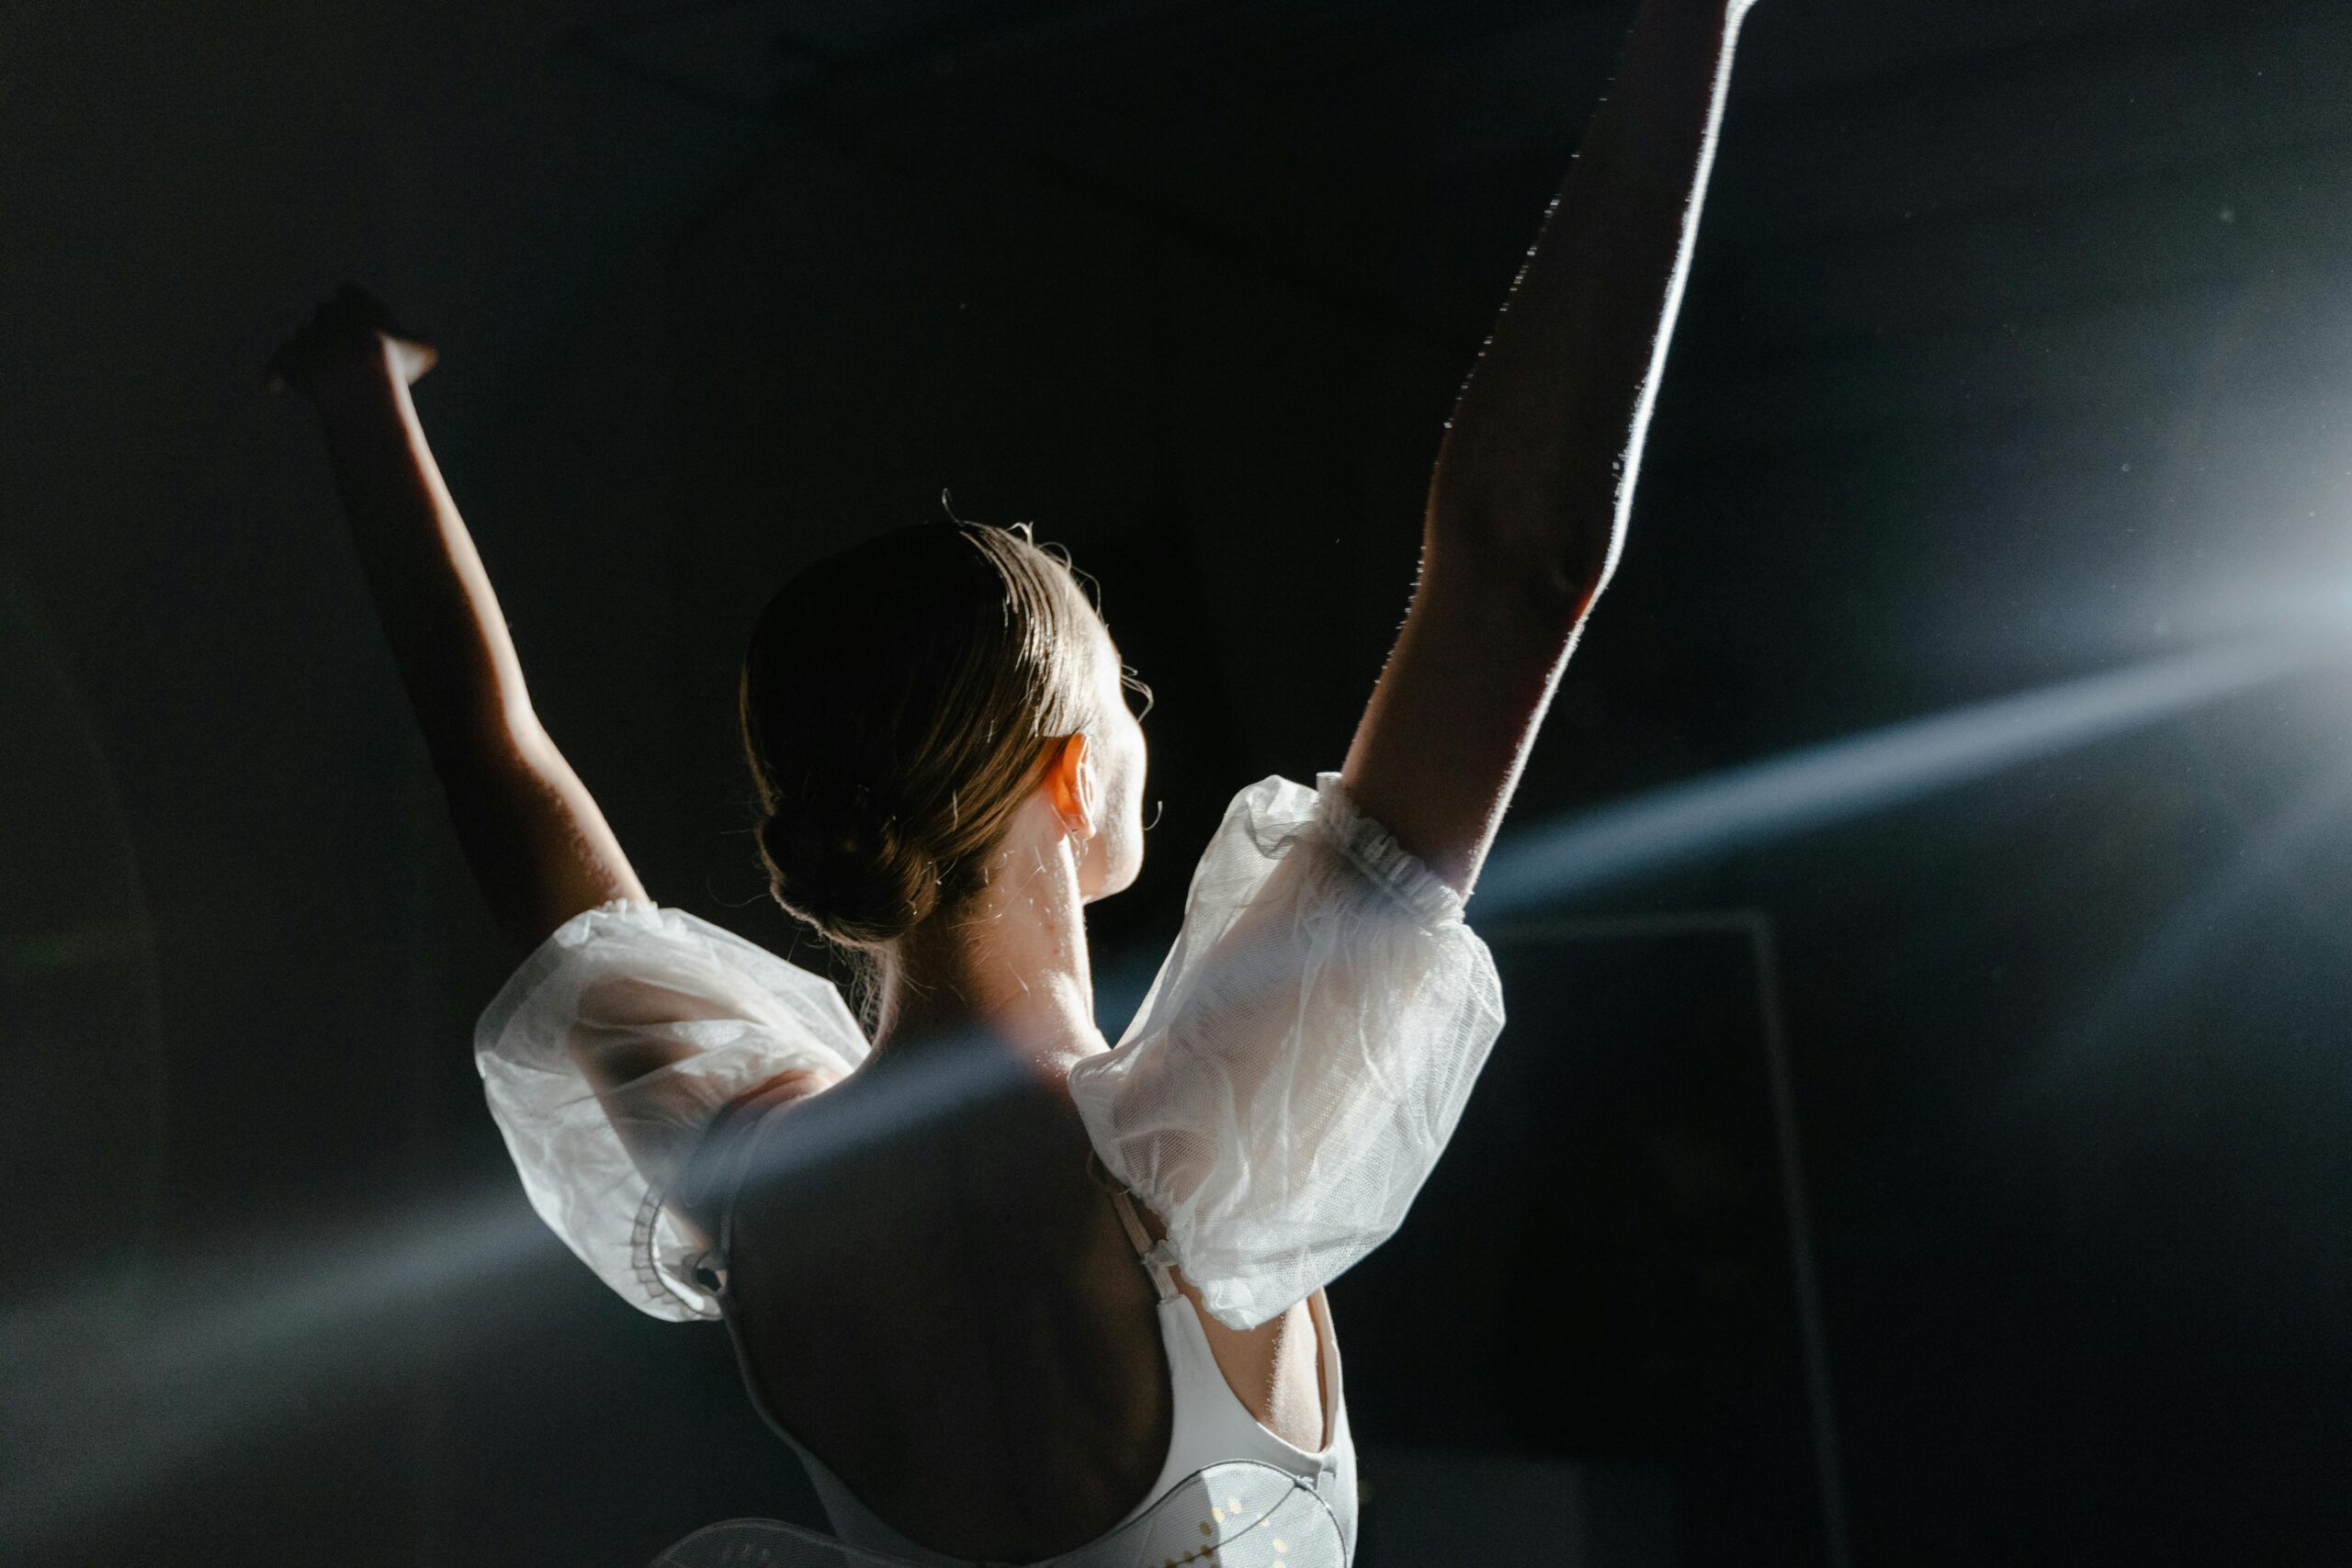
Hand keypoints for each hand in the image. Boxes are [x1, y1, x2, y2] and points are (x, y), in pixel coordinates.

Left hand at [265, 284, 437, 400]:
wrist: (355, 374)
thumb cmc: (392, 360)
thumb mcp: (422, 352)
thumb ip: (420, 345)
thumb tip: (421, 344)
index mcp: (357, 304)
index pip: (351, 294)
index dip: (354, 304)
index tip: (358, 315)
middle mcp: (328, 314)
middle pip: (325, 314)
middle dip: (333, 327)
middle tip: (345, 348)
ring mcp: (306, 336)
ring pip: (303, 338)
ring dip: (311, 351)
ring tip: (324, 372)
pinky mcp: (288, 358)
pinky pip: (278, 366)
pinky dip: (276, 374)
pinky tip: (272, 386)